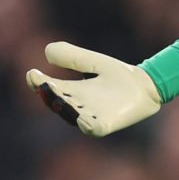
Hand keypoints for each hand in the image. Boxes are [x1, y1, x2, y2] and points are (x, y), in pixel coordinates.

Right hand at [26, 41, 162, 136]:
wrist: (146, 85)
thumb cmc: (118, 76)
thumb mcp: (92, 62)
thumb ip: (72, 57)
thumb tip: (47, 51)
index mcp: (74, 91)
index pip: (51, 89)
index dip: (39, 83)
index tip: (32, 74)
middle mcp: (80, 105)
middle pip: (58, 103)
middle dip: (50, 96)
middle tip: (45, 85)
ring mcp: (93, 116)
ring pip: (73, 116)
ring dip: (65, 109)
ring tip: (59, 97)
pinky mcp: (108, 124)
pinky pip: (94, 128)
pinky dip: (87, 125)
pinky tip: (83, 119)